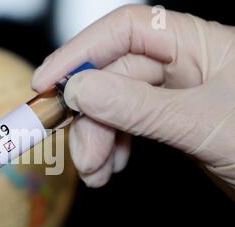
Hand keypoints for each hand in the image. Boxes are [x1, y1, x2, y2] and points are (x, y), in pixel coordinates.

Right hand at [32, 4, 234, 190]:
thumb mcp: (202, 123)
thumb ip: (140, 106)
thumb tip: (82, 89)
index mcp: (197, 43)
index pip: (126, 31)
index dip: (80, 52)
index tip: (47, 82)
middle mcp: (180, 64)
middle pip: (112, 78)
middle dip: (91, 119)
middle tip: (82, 156)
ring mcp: (171, 95)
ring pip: (113, 107)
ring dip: (96, 140)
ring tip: (97, 172)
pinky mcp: (166, 122)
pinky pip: (124, 127)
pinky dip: (111, 148)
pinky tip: (111, 168)